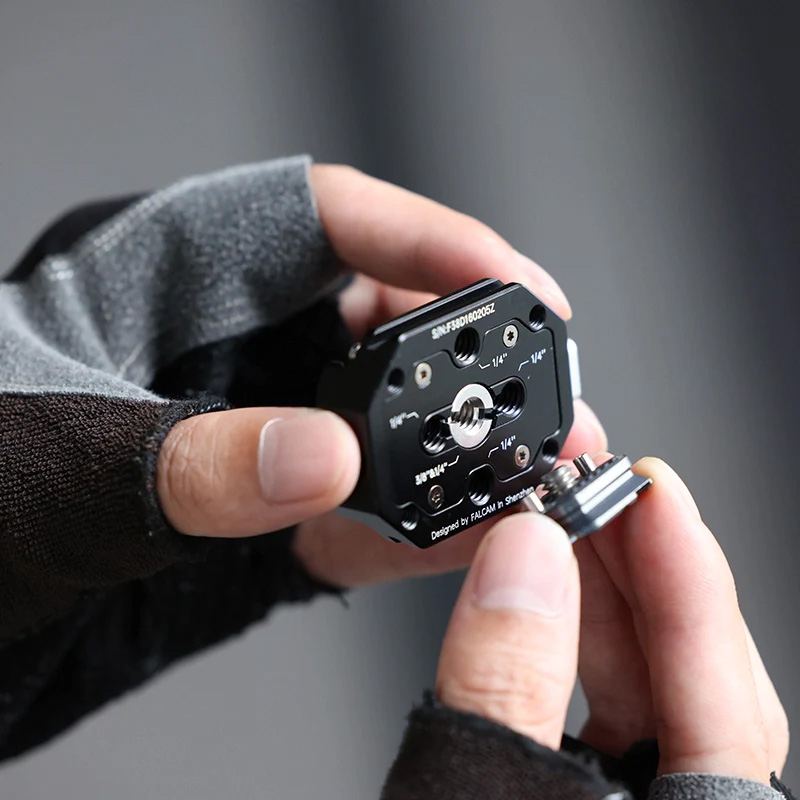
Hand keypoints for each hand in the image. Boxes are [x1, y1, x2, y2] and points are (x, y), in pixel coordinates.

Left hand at [156, 164, 606, 588]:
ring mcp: (264, 417)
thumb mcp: (69, 457)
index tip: (514, 283)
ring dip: (459, 453)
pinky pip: (355, 507)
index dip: (430, 240)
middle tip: (546, 404)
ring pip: (389, 418)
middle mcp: (240, 334)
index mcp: (180, 270)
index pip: (326, 216)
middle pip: (383, 319)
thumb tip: (325, 456)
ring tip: (532, 480)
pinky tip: (457, 542)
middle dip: (470, 365)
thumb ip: (192, 457)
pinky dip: (407, 531)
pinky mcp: (272, 497)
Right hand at [434, 458, 788, 781]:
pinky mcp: (601, 789)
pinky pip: (612, 696)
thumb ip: (502, 684)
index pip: (729, 697)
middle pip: (697, 671)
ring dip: (601, 589)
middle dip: (641, 564)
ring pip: (652, 678)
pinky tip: (544, 590)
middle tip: (596, 489)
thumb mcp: (473, 794)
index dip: (689, 576)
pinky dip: (575, 633)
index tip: (652, 491)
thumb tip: (525, 561)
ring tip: (561, 524)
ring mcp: (645, 795)